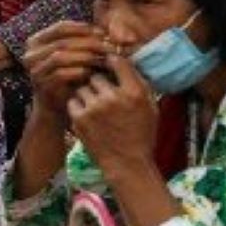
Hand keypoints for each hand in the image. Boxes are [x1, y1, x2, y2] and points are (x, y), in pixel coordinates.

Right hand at [24, 20, 113, 117]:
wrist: (57, 106)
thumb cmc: (69, 76)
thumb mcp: (75, 54)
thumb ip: (83, 40)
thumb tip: (106, 30)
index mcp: (37, 41)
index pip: (61, 27)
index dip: (83, 28)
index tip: (103, 33)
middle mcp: (31, 54)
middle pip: (62, 42)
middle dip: (88, 43)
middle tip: (107, 46)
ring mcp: (34, 70)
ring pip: (60, 56)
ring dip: (84, 56)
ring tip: (101, 58)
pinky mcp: (41, 85)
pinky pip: (60, 74)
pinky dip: (77, 71)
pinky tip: (90, 72)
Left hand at [67, 53, 159, 176]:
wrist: (128, 164)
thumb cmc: (143, 134)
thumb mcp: (151, 106)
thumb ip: (140, 83)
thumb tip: (125, 62)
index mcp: (134, 92)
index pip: (117, 60)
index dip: (112, 62)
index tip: (110, 66)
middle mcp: (113, 97)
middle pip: (97, 75)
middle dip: (99, 83)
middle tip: (104, 94)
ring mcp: (94, 108)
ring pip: (83, 87)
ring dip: (88, 94)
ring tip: (96, 107)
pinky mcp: (80, 119)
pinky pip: (73, 101)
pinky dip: (79, 106)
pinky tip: (88, 115)